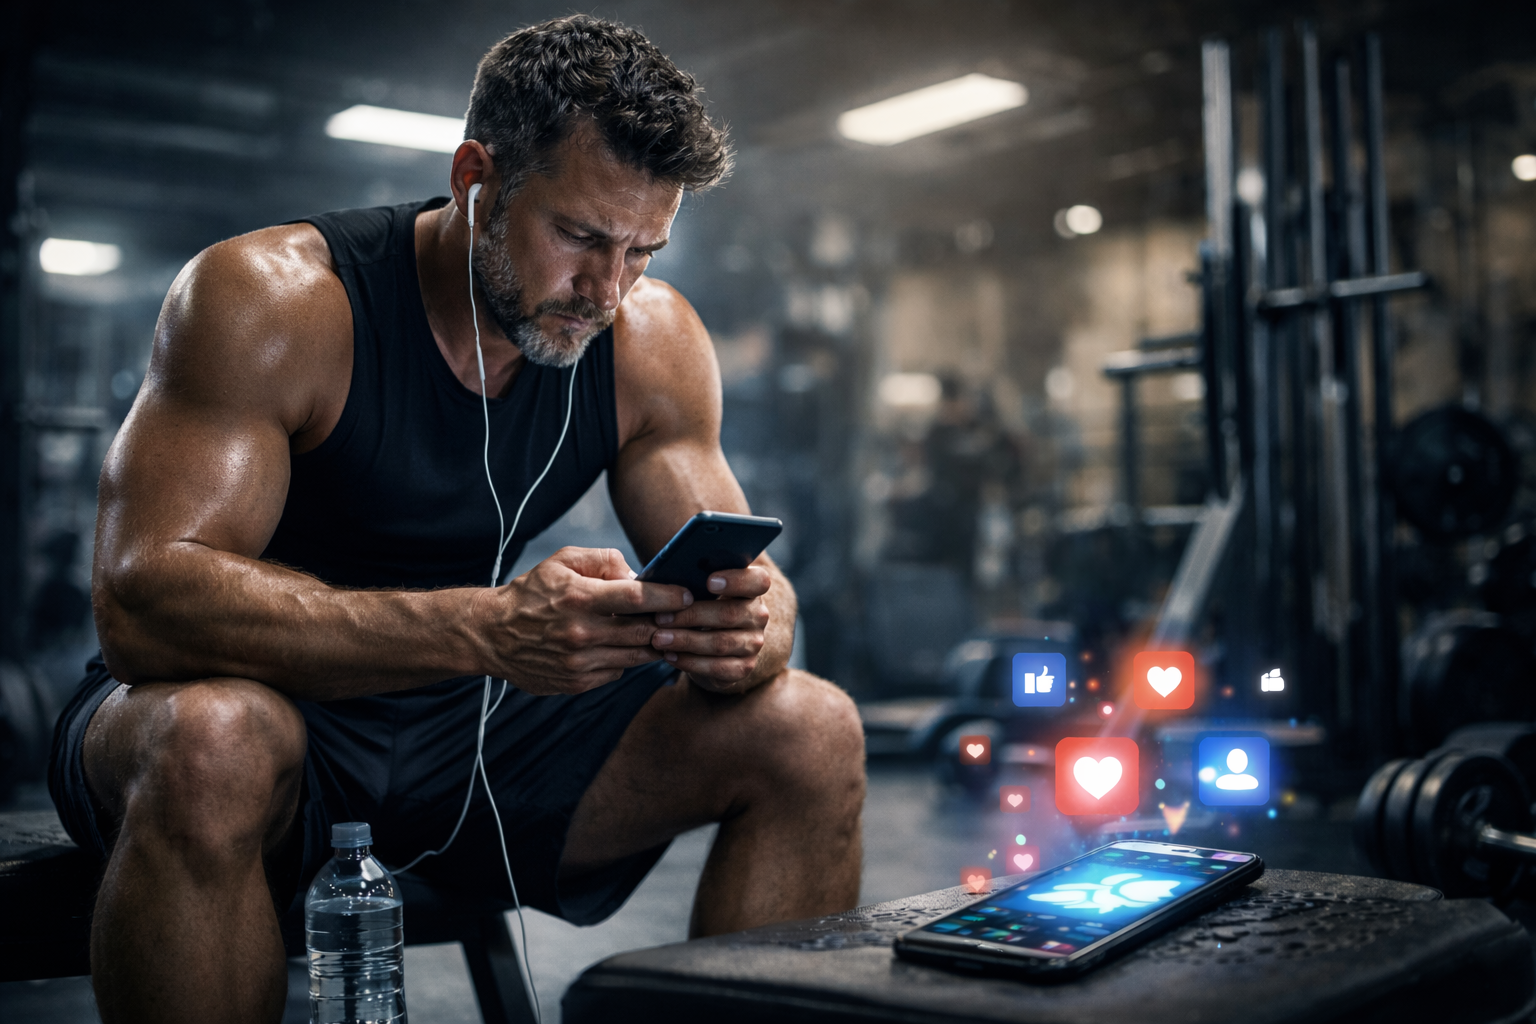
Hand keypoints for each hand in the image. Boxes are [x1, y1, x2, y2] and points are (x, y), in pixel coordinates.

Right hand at [478, 547, 692, 694]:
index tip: (686, 595)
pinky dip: (625, 658)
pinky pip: (617, 671)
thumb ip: (604, 560)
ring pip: (636, 655)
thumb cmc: (531, 593)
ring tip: (660, 631)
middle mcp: (581, 633)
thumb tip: (639, 575)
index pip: (638, 597)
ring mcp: (579, 662)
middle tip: (682, 616)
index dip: (669, 596)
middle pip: (644, 631)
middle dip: (668, 624)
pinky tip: (621, 646)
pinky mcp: (576, 683)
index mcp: (579, 598)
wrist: (492, 634)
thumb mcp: (563, 561)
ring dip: (653, 644)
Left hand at [649, 565, 770, 692]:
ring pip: (721, 642)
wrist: (710, 646)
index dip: (736, 580)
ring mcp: (753, 643)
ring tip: (659, 639)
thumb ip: (694, 580)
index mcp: (752, 589)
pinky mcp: (744, 667)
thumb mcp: (702, 590)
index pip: (758, 581)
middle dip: (691, 615)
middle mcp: (758, 615)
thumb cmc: (701, 607)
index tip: (709, 581)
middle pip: (729, 614)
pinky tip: (670, 656)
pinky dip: (690, 662)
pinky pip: (718, 667)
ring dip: (686, 641)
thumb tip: (666, 580)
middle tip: (661, 617)